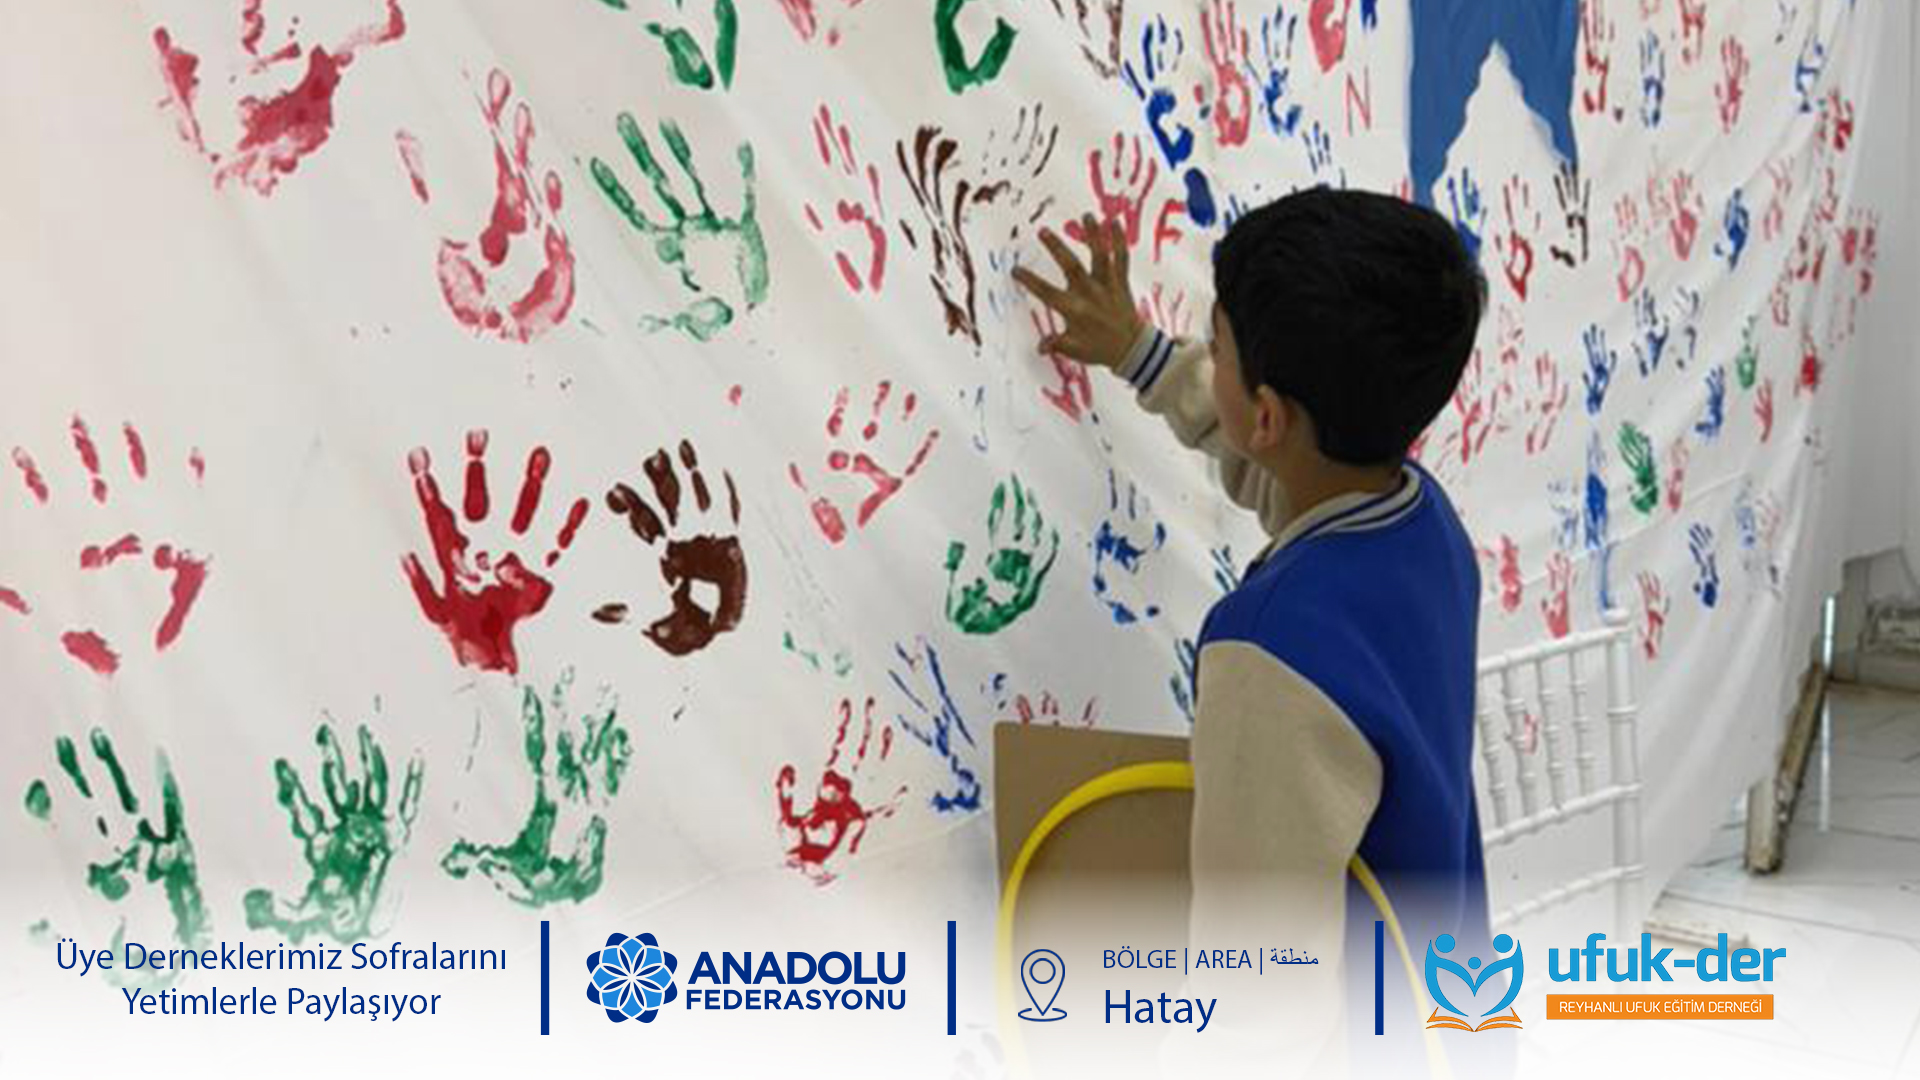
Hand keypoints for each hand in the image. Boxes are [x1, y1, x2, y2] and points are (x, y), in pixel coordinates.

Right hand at [1011, 213, 1144, 370]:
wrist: (1133, 349)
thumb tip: (1039, 348)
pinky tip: (1115, 222)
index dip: (1030, 281)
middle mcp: (1090, 294)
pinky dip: (1119, 240)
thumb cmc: (1100, 349)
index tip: (1016, 270)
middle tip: (1043, 231)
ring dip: (1094, 235)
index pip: (1047, 293)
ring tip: (1087, 216)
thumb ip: (1056, 344)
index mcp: (1075, 310)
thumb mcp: (1074, 350)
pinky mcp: (1121, 282)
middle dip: (1057, 248)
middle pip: (1071, 267)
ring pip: (1100, 256)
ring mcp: (1107, 286)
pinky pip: (1121, 258)